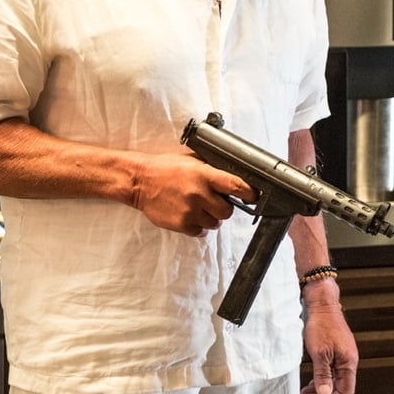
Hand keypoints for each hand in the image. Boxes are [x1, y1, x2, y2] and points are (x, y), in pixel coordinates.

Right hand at [130, 151, 254, 235]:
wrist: (140, 181)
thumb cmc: (165, 169)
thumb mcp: (192, 160)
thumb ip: (212, 169)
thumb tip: (234, 175)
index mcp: (204, 175)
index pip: (236, 186)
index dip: (249, 193)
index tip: (253, 197)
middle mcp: (199, 194)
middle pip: (227, 211)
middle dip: (224, 208)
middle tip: (215, 202)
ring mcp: (190, 211)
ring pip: (215, 223)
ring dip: (211, 218)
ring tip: (199, 208)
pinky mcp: (181, 224)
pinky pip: (201, 232)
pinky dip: (199, 227)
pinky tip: (191, 216)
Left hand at [300, 289, 357, 393]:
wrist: (322, 304)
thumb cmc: (323, 323)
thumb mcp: (319, 353)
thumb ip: (323, 375)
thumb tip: (325, 393)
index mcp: (348, 361)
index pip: (346, 390)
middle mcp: (348, 359)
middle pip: (341, 386)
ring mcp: (342, 354)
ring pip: (335, 379)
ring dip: (322, 388)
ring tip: (307, 393)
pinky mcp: (336, 350)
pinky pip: (331, 369)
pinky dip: (322, 377)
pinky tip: (313, 379)